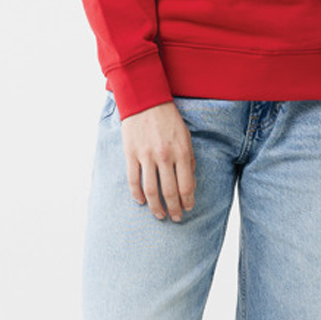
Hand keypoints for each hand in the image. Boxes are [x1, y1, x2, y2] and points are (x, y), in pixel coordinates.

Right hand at [120, 101, 195, 221]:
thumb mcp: (186, 137)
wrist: (145, 101)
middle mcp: (164, 156)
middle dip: (174, 209)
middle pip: (169, 192)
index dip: (188, 201)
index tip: (188, 208)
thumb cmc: (169, 119)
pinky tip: (141, 202)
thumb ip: (188, 160)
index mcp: (181, 152)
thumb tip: (189, 184)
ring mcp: (146, 156)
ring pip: (151, 190)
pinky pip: (133, 180)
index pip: (186, 185)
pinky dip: (137, 194)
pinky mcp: (131, 154)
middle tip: (176, 218)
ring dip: (156, 207)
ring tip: (160, 215)